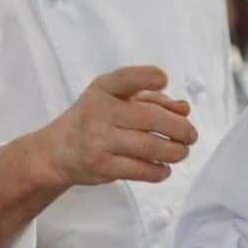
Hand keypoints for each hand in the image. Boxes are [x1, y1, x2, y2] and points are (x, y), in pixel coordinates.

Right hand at [42, 66, 196, 187]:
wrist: (57, 152)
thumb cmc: (94, 120)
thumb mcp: (116, 100)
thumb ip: (152, 100)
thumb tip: (184, 109)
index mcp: (103, 90)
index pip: (126, 78)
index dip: (147, 77)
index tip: (163, 79)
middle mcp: (100, 112)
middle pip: (150, 118)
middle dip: (179, 128)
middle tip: (191, 134)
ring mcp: (100, 141)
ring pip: (149, 146)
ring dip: (175, 151)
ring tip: (182, 151)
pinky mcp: (103, 167)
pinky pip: (140, 170)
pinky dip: (159, 170)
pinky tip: (163, 167)